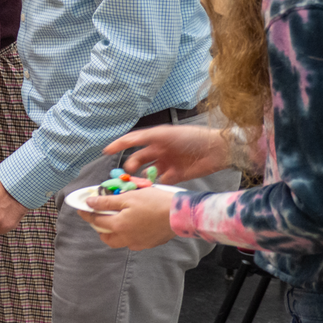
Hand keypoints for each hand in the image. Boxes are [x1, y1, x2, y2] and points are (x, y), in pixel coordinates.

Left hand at [78, 187, 176, 250]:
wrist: (179, 214)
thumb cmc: (153, 202)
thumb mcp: (127, 197)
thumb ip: (106, 202)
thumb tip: (90, 204)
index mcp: (118, 226)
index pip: (96, 221)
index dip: (87, 214)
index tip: (81, 209)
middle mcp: (126, 238)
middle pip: (107, 238)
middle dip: (100, 229)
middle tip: (100, 217)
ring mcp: (138, 243)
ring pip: (120, 241)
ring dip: (114, 233)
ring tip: (116, 220)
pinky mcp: (149, 243)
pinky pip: (133, 241)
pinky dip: (128, 234)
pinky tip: (133, 224)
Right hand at [104, 125, 230, 184]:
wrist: (216, 150)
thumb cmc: (190, 137)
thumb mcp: (165, 133)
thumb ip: (145, 137)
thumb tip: (126, 140)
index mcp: (154, 138)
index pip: (132, 141)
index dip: (118, 146)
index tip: (106, 152)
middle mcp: (158, 151)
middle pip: (138, 159)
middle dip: (130, 166)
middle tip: (126, 174)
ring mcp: (166, 164)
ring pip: (147, 172)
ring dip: (141, 177)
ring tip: (136, 184)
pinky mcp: (175, 176)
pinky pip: (159, 181)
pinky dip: (154, 185)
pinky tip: (149, 189)